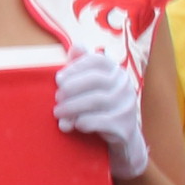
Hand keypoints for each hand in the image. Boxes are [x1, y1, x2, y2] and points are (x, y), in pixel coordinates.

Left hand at [53, 48, 149, 179]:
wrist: (121, 138)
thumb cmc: (99, 107)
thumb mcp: (91, 86)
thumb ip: (81, 66)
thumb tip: (77, 46)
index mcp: (116, 71)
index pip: (97, 60)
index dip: (75, 68)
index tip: (59, 79)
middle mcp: (125, 85)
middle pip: (95, 80)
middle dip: (70, 89)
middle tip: (56, 100)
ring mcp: (128, 105)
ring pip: (96, 100)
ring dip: (71, 107)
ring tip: (58, 113)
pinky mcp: (125, 126)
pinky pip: (100, 121)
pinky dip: (82, 122)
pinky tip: (74, 125)